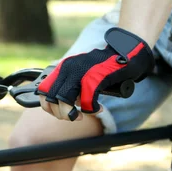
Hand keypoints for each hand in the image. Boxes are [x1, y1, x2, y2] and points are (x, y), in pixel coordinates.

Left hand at [36, 27, 154, 120]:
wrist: (129, 53)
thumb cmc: (105, 68)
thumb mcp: (82, 75)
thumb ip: (70, 87)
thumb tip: (63, 105)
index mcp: (63, 68)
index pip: (43, 89)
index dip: (47, 105)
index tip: (57, 112)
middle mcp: (68, 68)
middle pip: (51, 97)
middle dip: (59, 113)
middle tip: (71, 117)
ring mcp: (81, 71)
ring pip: (65, 100)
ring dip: (71, 113)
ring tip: (80, 116)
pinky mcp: (97, 76)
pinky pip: (87, 100)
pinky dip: (91, 109)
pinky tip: (97, 109)